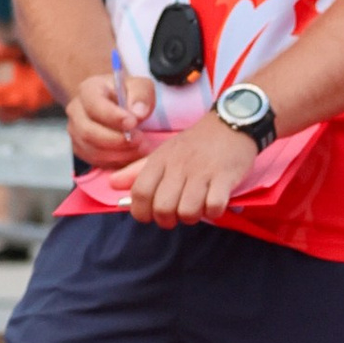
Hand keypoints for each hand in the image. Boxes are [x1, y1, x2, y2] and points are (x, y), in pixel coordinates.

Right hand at [67, 68, 153, 169]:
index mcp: (88, 90)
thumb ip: (141, 95)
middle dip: (116, 139)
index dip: (112, 116)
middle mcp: (76, 110)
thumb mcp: (140, 85)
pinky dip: (116, 162)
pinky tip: (133, 156)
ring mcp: (76, 131)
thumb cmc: (128, 93)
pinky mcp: (81, 149)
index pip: (94, 105)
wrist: (118, 104)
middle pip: (88, 132)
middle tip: (140, 139)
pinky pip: (96, 161)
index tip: (133, 123)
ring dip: (119, 153)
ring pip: (92, 150)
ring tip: (141, 148)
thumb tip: (138, 113)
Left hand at [121, 114, 261, 225]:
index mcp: (160, 160)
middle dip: (168, 220)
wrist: (231, 123)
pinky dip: (213, 211)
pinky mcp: (225, 177)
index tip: (150, 214)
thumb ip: (138, 170)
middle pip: (163, 208)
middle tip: (176, 214)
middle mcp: (178, 166)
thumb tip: (112, 184)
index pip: (140, 193)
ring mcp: (202, 172)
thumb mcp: (163, 152)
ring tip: (197, 207)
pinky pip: (214, 207)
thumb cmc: (195, 143)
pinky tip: (214, 202)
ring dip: (191, 217)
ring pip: (187, 212)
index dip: (141, 212)